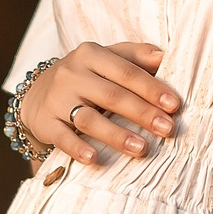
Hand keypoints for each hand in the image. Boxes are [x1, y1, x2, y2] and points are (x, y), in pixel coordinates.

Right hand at [23, 41, 180, 166]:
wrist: (38, 93)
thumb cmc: (85, 76)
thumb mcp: (106, 59)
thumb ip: (135, 56)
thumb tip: (165, 56)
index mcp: (91, 54)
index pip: (126, 71)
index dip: (152, 88)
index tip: (174, 105)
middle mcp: (72, 74)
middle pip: (111, 95)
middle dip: (142, 113)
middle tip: (167, 128)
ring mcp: (57, 99)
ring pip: (89, 118)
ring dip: (116, 135)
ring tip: (141, 148)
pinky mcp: (46, 123)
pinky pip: (62, 137)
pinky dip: (78, 148)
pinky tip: (94, 158)